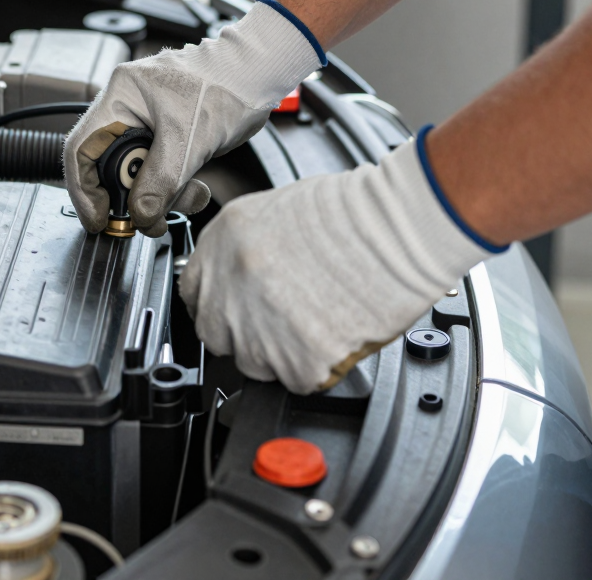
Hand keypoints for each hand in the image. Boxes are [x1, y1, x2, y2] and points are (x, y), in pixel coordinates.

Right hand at [64, 0, 321, 235]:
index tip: (99, 218)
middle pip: (109, 166)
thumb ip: (161, 179)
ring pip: (137, 175)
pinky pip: (159, 173)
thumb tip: (140, 214)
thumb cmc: (228, 83)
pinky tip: (196, 188)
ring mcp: (148, 124)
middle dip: (130, 197)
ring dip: (159, 197)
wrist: (260, 77)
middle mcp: (128, 108)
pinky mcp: (169, 139)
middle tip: (148, 219)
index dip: (83, 188)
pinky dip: (175, 189)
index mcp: (121, 95)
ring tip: (188, 198)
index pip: (81, 147)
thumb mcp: (190, 138)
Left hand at [179, 134, 499, 393]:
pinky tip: (337, 333)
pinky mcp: (295, 360)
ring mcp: (259, 325)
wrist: (397, 226)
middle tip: (285, 319)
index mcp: (224, 240)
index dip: (221, 303)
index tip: (239, 307)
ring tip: (321, 319)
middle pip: (216, 335)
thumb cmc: (355, 211)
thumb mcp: (278, 211)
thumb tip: (241, 277)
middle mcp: (231, 283)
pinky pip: (297, 380)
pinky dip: (318, 367)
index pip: (194, 292)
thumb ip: (248, 250)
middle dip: (246, 333)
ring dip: (282, 353)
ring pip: (255, 364)